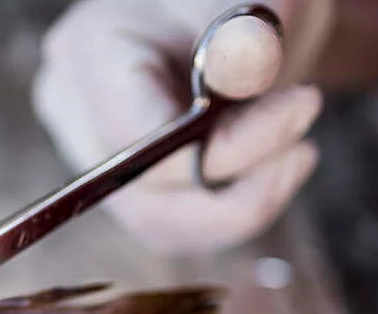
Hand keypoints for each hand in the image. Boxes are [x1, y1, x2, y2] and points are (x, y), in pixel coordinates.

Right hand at [32, 0, 331, 253]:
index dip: (221, 148)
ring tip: (295, 157)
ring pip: (158, 224)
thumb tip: (241, 70)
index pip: (138, 140)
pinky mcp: (120, 183)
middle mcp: (74, 112)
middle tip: (303, 151)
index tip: (302, 106)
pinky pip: (171, 227)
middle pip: (141, 198)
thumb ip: (244, 36)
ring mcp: (92, 154)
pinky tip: (273, 172)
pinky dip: (229, 213)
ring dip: (240, 208)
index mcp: (89, 54)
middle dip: (236, 191)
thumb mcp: (248, 0)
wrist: (230, 17)